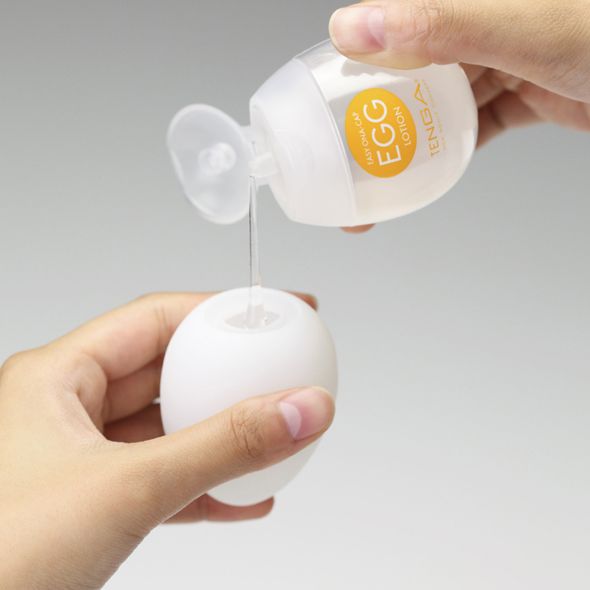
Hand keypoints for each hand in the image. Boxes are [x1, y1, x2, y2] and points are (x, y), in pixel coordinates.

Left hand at [0, 293, 333, 589]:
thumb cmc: (0, 559)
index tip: (271, 315)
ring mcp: (81, 459)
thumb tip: (298, 409)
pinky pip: (163, 478)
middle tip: (278, 370)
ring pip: (168, 428)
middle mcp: (67, 410)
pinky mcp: (93, 503)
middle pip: (167, 370)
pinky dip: (206, 485)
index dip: (219, 312)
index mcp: (57, 378)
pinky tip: (245, 497)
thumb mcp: (126, 489)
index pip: (155, 320)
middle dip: (226, 373)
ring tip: (273, 432)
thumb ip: (222, 448)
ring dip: (222, 435)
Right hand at [331, 0, 589, 232]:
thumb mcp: (525, 25)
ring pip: (437, 100)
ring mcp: (502, 55)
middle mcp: (482, 18)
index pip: (390, 20)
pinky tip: (424, 170)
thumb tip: (352, 27)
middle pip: (407, 65)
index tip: (317, 101)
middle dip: (370, 113)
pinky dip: (450, 149)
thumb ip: (441, 23)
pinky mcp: (522, 90)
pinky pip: (472, 122)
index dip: (348, 57)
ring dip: (406, 141)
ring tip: (372, 178)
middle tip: (338, 154)